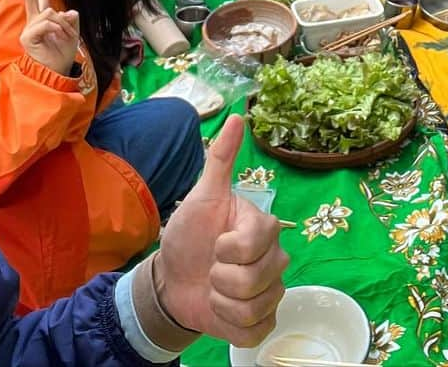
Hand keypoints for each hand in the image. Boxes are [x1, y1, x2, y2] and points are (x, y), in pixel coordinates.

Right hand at [19, 0, 79, 75]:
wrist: (57, 71)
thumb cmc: (62, 54)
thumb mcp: (72, 33)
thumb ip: (70, 20)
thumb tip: (70, 11)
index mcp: (43, 20)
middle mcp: (34, 22)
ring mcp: (29, 30)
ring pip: (49, 13)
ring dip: (63, 24)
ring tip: (66, 36)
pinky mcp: (28, 38)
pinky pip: (45, 24)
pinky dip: (56, 28)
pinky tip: (58, 36)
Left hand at [149, 114, 287, 344]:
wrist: (172, 281)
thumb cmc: (189, 235)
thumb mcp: (201, 196)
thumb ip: (220, 159)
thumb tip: (237, 115)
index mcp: (263, 227)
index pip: (256, 243)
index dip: (227, 249)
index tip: (215, 244)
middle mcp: (275, 258)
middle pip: (257, 277)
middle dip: (223, 278)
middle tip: (213, 268)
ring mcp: (272, 291)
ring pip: (255, 306)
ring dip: (223, 303)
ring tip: (215, 289)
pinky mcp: (264, 323)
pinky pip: (256, 332)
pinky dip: (231, 326)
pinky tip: (222, 311)